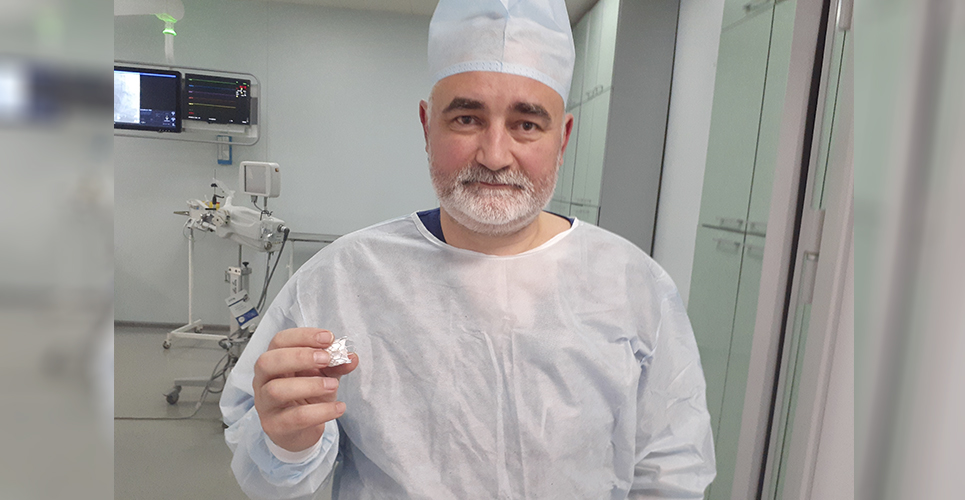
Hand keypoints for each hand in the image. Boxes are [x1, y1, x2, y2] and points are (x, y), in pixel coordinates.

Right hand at [253, 328, 358, 452]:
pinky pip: (295, 417)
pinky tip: (338, 408)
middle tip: (326, 359)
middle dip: (299, 356)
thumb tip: (351, 357)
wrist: (301, 431)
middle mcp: (263, 380)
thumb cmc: (307, 397)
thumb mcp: (324, 375)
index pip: (279, 341)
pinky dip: (321, 411)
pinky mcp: (275, 426)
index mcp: (274, 361)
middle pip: (267, 362)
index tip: (328, 338)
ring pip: (276, 390)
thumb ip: (336, 364)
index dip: (303, 336)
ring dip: (309, 385)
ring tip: (334, 385)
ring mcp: (265, 404)